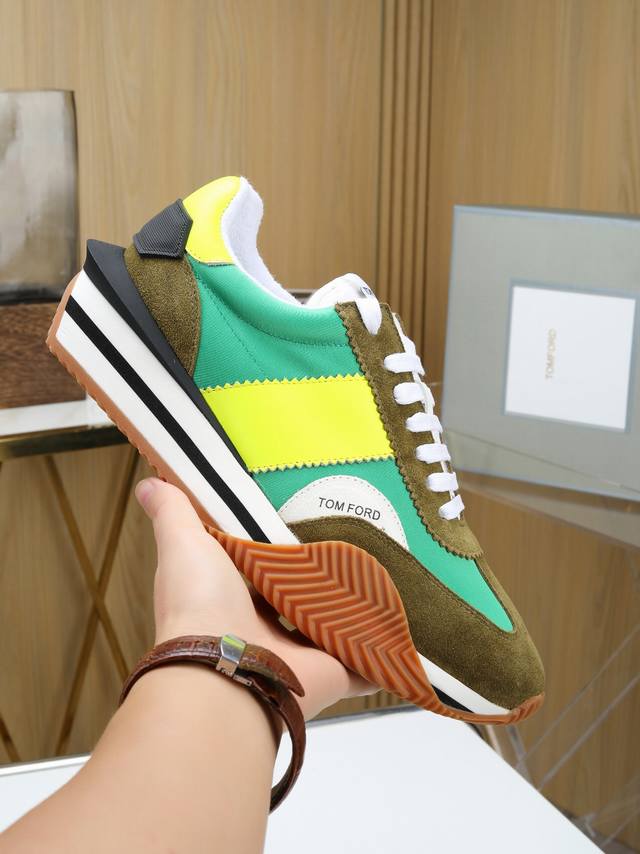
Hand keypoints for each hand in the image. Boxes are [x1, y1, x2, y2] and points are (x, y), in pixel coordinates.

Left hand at [135, 477, 374, 719]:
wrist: (223, 673)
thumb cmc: (199, 605)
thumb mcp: (182, 545)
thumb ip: (174, 514)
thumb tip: (148, 482)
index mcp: (231, 599)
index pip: (258, 569)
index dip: (275, 549)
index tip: (299, 518)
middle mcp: (263, 630)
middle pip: (300, 598)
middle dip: (319, 578)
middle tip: (356, 541)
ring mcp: (298, 655)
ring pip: (334, 626)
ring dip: (355, 609)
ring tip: (387, 573)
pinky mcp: (331, 672)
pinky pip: (366, 661)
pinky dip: (385, 651)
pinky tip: (404, 630)